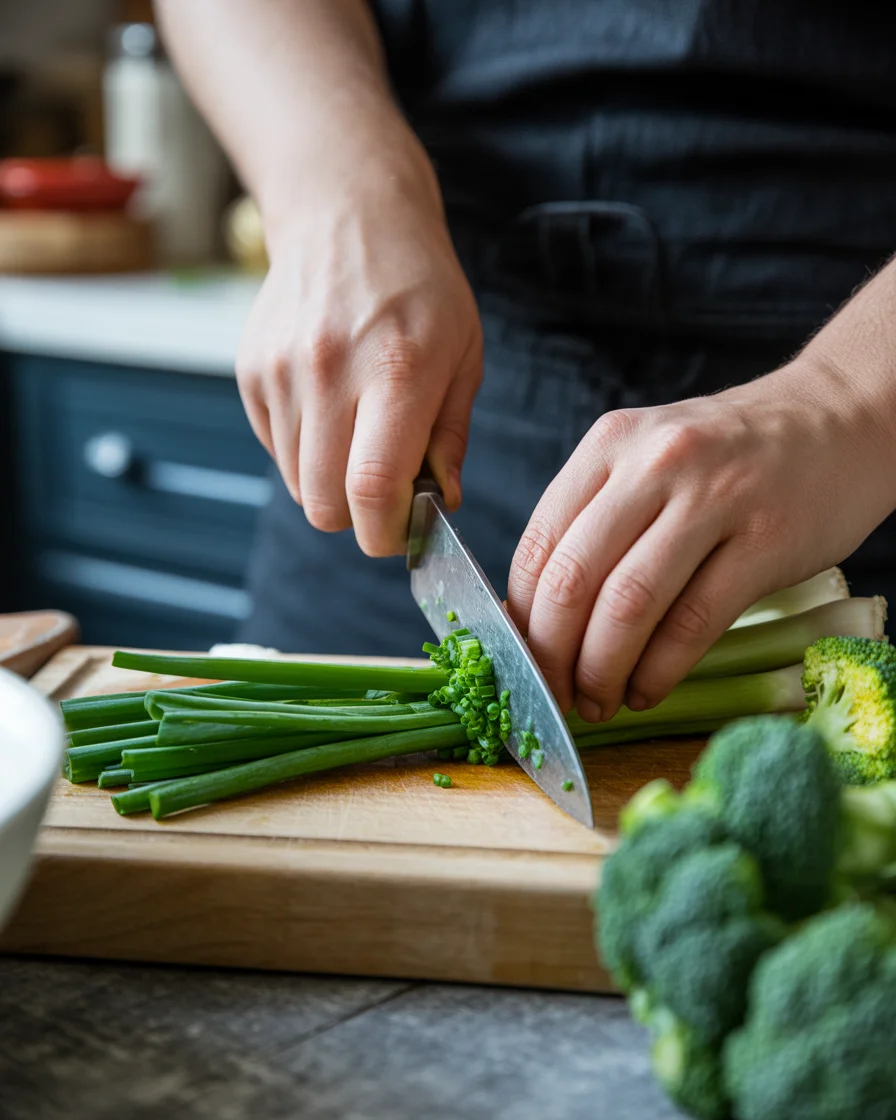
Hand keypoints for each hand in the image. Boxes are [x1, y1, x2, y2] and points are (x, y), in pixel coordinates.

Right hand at [236, 142, 481, 556]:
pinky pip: (276, 450)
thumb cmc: (420, 287)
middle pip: (326, 502)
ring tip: (360, 439)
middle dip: (359, 519)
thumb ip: (450, 436)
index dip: (386, 533)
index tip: (403, 533)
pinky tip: (331, 410)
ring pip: (298, 484)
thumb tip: (442, 503)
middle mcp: (330, 371)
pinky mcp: (252, 371)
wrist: (347, 215)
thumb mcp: (465, 353)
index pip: (373, 489)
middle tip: (386, 496)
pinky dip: (305, 452)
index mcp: (396, 370)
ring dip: (331, 484)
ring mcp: (282, 371)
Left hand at [507, 359, 895, 719]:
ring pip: (629, 606)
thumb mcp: (648, 456)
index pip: (539, 544)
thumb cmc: (731, 452)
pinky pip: (694, 622)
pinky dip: (659, 671)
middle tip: (555, 694)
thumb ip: (594, 518)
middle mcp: (653, 463)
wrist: (838, 420)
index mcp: (609, 443)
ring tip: (599, 702)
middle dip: (552, 655)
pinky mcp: (766, 540)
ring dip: (602, 671)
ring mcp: (713, 498)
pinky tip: (646, 691)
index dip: (521, 618)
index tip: (522, 659)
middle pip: (574, 580)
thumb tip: (538, 616)